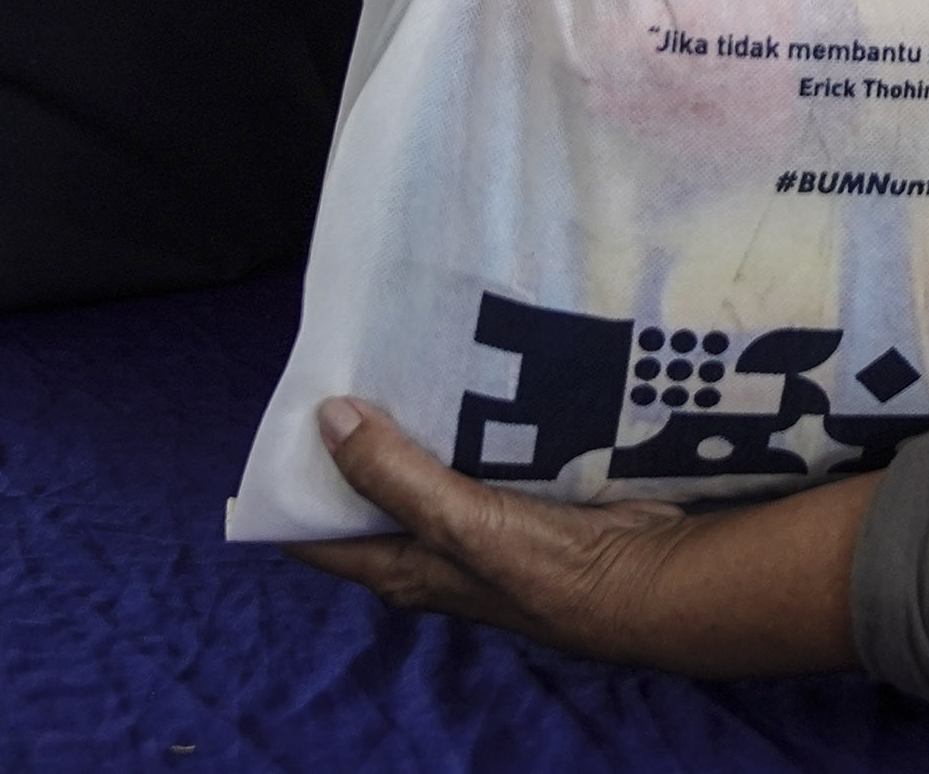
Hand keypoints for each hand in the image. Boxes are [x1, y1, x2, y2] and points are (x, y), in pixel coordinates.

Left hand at [292, 395, 868, 673]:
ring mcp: (481, 517)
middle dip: (352, 439)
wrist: (650, 580)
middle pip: (372, 492)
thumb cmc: (544, 569)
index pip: (318, 537)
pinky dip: (470, 411)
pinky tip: (472, 364)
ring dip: (415, 417)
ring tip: (400, 347)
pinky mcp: (526, 490)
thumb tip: (326, 419)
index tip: (278, 420)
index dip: (288, 487)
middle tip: (344, 362)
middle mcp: (434, 546)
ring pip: (428, 462)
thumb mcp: (458, 525)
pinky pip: (483, 444)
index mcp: (402, 567)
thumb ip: (393, 476)